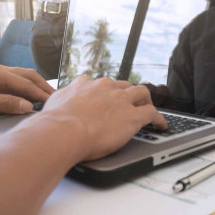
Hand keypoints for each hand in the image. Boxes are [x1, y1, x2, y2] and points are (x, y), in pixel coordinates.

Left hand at [0, 63, 53, 115]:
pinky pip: (13, 82)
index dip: (40, 94)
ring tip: (46, 97)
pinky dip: (24, 88)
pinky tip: (27, 96)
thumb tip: (26, 106)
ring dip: (34, 86)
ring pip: (20, 77)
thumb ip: (4, 103)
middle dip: (42, 86)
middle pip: (27, 76)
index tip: (53, 102)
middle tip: (56, 98)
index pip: (25, 83)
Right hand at [35, 76, 166, 160]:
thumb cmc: (54, 122)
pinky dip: (158, 119)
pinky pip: (152, 113)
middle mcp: (105, 88)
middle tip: (130, 102)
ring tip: (147, 108)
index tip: (105, 97)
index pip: (99, 84)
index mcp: (85, 84)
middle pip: (123, 85)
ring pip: (141, 93)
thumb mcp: (54, 103)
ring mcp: (120, 101)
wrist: (62, 131)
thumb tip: (57, 103)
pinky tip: (161, 125)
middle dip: (127, 93)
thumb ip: (61, 100)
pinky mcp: (132, 116)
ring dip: (145, 100)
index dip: (104, 91)